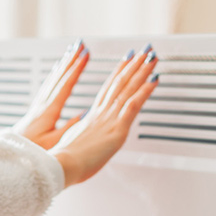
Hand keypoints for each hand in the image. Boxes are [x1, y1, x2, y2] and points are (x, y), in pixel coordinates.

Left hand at [13, 40, 89, 148]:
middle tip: (80, 45)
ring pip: (52, 80)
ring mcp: (37, 107)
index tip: (85, 54)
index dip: (76, 69)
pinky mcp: (35, 112)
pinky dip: (54, 76)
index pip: (65, 85)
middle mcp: (41, 105)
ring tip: (71, 53)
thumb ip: (69, 128)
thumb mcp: (54, 143)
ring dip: (63, 65)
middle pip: (58, 77)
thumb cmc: (31, 153)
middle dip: (70, 60)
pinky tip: (57, 74)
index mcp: (48, 112)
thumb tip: (84, 114)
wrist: (11, 156)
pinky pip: (47, 87)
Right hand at [51, 45, 158, 186]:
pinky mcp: (117, 129)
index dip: (118, 73)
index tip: (125, 61)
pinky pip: (134, 104)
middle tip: (143, 51)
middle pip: (119, 83)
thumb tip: (81, 135)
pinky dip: (145, 90)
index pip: (107, 89)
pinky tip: (154, 80)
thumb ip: (80, 136)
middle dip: (132, 65)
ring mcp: (109, 119)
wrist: (61, 165)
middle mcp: (101, 114)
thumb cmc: (64, 161)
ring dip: (141, 70)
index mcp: (91, 118)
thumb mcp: (72, 144)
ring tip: (151, 56)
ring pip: (128, 88)